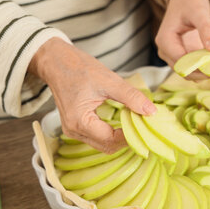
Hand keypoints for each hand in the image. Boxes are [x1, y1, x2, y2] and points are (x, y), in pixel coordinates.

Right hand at [28, 38, 155, 152]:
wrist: (57, 62)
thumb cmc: (79, 68)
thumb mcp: (110, 81)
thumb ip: (131, 97)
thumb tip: (151, 111)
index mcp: (80, 121)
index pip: (111, 139)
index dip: (131, 135)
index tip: (146, 125)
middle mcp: (74, 131)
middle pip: (107, 146)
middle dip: (127, 139)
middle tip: (143, 124)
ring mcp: (73, 130)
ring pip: (103, 144)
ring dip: (120, 137)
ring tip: (134, 121)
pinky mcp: (76, 126)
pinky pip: (98, 137)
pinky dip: (112, 132)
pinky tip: (123, 121)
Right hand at [156, 0, 209, 78]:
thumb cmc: (190, 1)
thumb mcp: (199, 12)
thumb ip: (207, 29)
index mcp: (165, 40)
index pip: (182, 62)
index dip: (201, 65)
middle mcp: (166, 51)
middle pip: (185, 71)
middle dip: (205, 72)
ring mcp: (173, 55)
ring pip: (190, 72)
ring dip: (207, 71)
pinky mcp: (183, 55)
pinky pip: (195, 67)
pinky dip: (207, 67)